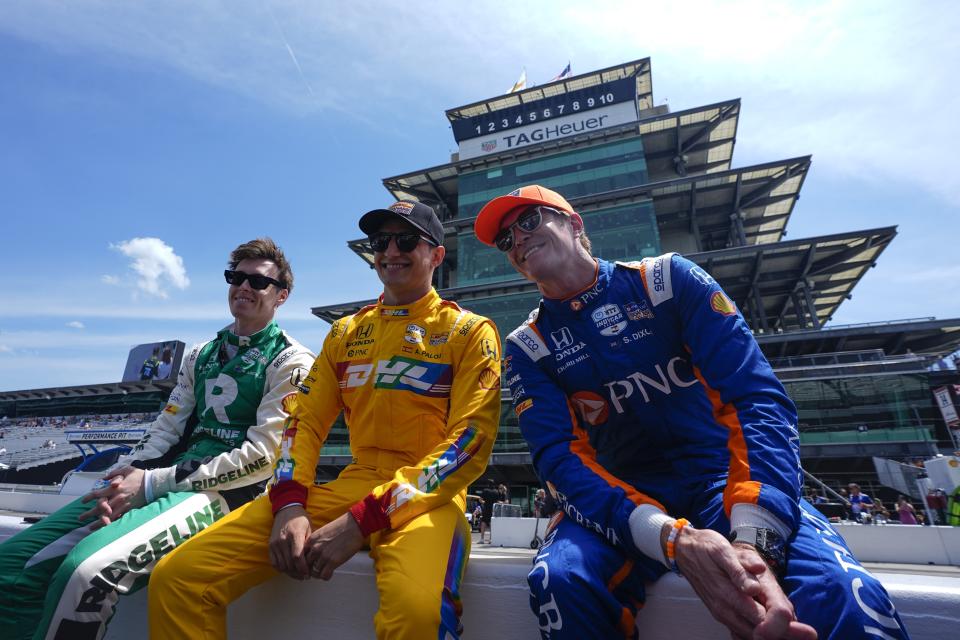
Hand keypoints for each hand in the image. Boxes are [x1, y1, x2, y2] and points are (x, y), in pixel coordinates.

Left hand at [79, 466, 145, 529]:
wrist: (154, 484)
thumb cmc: (140, 476)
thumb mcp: (127, 469)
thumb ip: (114, 473)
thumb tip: (104, 477)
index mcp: (115, 487)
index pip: (98, 493)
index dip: (88, 498)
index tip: (82, 502)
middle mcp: (117, 497)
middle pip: (99, 507)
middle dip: (89, 513)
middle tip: (80, 518)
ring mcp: (123, 505)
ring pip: (107, 516)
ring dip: (98, 522)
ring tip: (90, 528)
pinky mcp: (130, 510)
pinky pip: (118, 518)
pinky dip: (111, 524)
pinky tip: (105, 528)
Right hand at [269, 505, 311, 579]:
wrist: (286, 510)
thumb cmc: (300, 519)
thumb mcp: (309, 528)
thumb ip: (309, 544)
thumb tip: (313, 561)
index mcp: (295, 534)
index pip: (297, 556)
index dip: (303, 568)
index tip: (308, 573)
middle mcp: (283, 540)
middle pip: (289, 563)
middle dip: (298, 572)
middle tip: (305, 576)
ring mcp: (275, 543)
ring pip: (282, 565)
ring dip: (290, 572)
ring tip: (298, 574)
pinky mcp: (270, 546)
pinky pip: (274, 563)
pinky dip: (282, 568)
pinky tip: (289, 569)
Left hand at [305, 512, 364, 580]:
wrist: (354, 524)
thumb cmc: (342, 527)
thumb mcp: (323, 532)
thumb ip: (317, 542)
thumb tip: (315, 553)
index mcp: (311, 540)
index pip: (301, 556)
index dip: (305, 562)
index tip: (310, 564)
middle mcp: (315, 548)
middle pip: (306, 566)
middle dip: (310, 569)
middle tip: (316, 570)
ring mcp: (323, 555)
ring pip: (314, 573)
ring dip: (319, 574)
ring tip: (325, 572)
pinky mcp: (333, 561)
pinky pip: (324, 576)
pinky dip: (326, 577)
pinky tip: (331, 573)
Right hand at [670, 526, 815, 638]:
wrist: (684, 550)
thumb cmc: (706, 547)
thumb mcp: (721, 550)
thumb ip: (738, 569)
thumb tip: (753, 586)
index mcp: (728, 593)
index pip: (762, 619)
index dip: (784, 628)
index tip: (808, 632)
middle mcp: (725, 608)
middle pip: (759, 633)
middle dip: (784, 635)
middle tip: (810, 636)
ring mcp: (723, 613)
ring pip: (750, 635)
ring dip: (773, 636)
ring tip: (800, 634)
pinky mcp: (721, 613)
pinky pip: (741, 632)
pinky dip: (757, 635)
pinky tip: (774, 631)